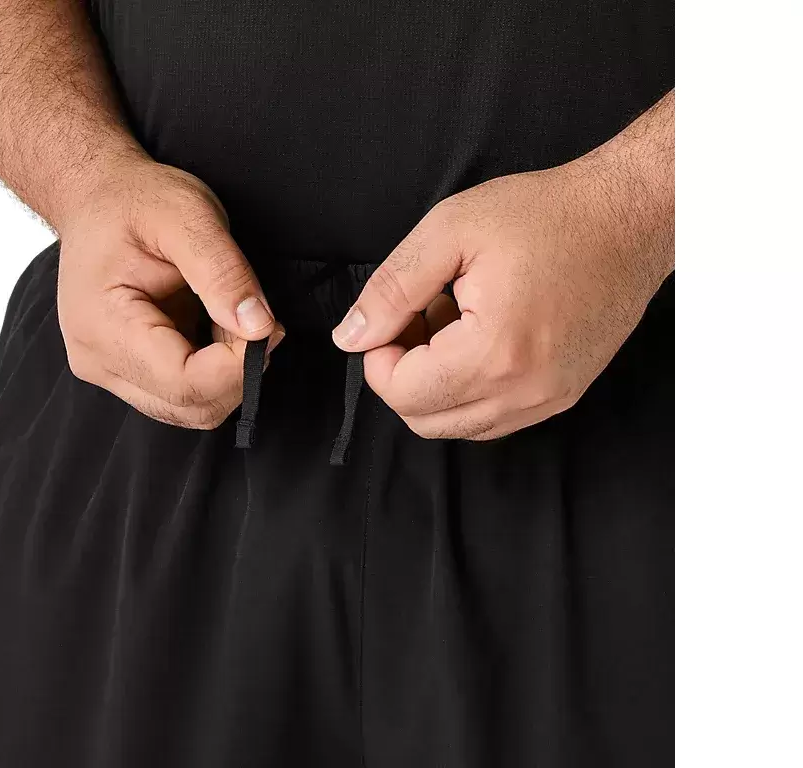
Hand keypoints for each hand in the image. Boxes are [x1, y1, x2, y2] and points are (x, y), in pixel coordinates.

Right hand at [57, 156, 282, 427]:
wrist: (95, 197)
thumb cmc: (135, 200)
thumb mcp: (188, 216)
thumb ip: (225, 273)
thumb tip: (260, 328)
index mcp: (103, 326)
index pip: (184, 382)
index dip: (238, 367)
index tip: (270, 328)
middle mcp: (97, 361)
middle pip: (189, 406)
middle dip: (237, 372)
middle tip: (256, 318)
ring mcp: (107, 372)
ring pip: (189, 409)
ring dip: (226, 375)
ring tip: (231, 318)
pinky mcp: (123, 373)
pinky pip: (181, 396)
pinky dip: (212, 374)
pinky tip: (213, 330)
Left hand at [332, 162, 672, 439]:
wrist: (630, 217)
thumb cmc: (546, 214)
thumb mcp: (450, 231)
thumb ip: (391, 290)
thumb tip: (350, 337)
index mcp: (494, 353)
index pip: (404, 395)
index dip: (378, 358)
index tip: (390, 317)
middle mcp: (525, 391)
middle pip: (427, 420)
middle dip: (403, 376)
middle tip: (413, 319)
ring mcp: (549, 399)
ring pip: (460, 426)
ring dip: (437, 385)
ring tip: (451, 322)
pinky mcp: (562, 395)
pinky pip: (495, 418)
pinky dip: (470, 390)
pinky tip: (478, 338)